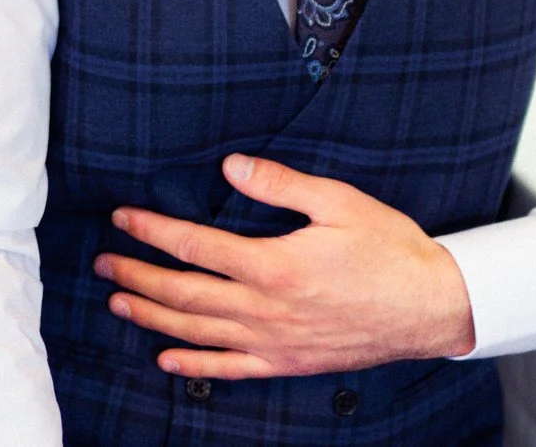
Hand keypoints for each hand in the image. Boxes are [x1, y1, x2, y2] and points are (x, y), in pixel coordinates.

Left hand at [93, 153, 475, 380]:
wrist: (432, 308)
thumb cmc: (389, 251)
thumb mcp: (339, 202)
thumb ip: (281, 183)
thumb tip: (233, 165)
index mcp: (275, 266)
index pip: (196, 247)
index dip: (153, 232)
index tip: (123, 219)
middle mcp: (267, 310)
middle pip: (185, 293)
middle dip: (138, 277)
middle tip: (103, 264)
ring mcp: (275, 342)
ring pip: (199, 332)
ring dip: (153, 317)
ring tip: (119, 302)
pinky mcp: (288, 363)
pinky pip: (231, 370)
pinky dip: (194, 366)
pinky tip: (167, 359)